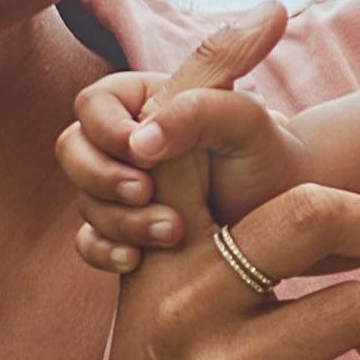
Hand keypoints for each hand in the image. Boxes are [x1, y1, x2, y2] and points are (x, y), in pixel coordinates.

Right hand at [59, 3, 326, 272]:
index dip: (108, 129)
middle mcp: (123, 142)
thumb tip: (142, 140)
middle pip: (73, 151)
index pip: (92, 104)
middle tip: (146, 192)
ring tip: (172, 231)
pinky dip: (105, 251)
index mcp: (143, 100)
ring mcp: (118, 188)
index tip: (146, 153)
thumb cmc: (265, 155)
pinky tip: (134, 259)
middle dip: (102, 176)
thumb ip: (200, 107)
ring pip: (85, 200)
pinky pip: (90, 241)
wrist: (286, 210)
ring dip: (119, 219)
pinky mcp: (123, 230)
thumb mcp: (244, 119)